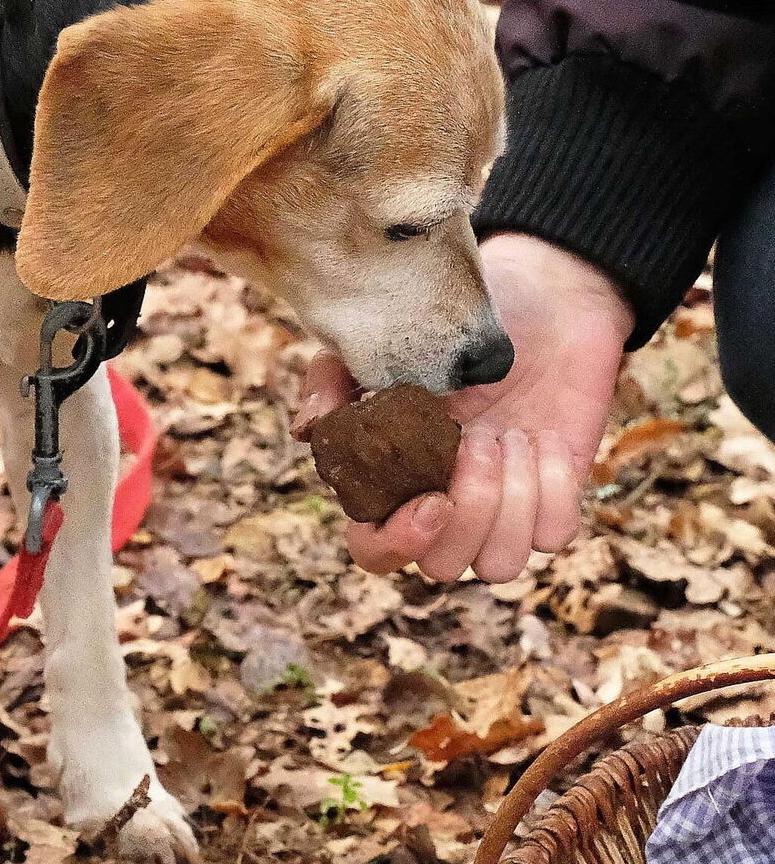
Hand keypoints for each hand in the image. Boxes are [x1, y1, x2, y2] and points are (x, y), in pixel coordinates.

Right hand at [294, 233, 634, 581]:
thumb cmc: (452, 321)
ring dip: (509, 501)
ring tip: (511, 433)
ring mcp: (502, 507)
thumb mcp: (383, 339)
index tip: (434, 500)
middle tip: (478, 435)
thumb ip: (333, 379)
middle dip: (467, 508)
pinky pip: (554, 533)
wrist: (541, 296)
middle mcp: (445, 503)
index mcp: (394, 478)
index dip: (397, 543)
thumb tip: (307, 429)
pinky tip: (542, 438)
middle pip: (440, 566)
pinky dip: (553, 486)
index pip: (374, 550)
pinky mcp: (555, 496)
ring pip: (499, 564)